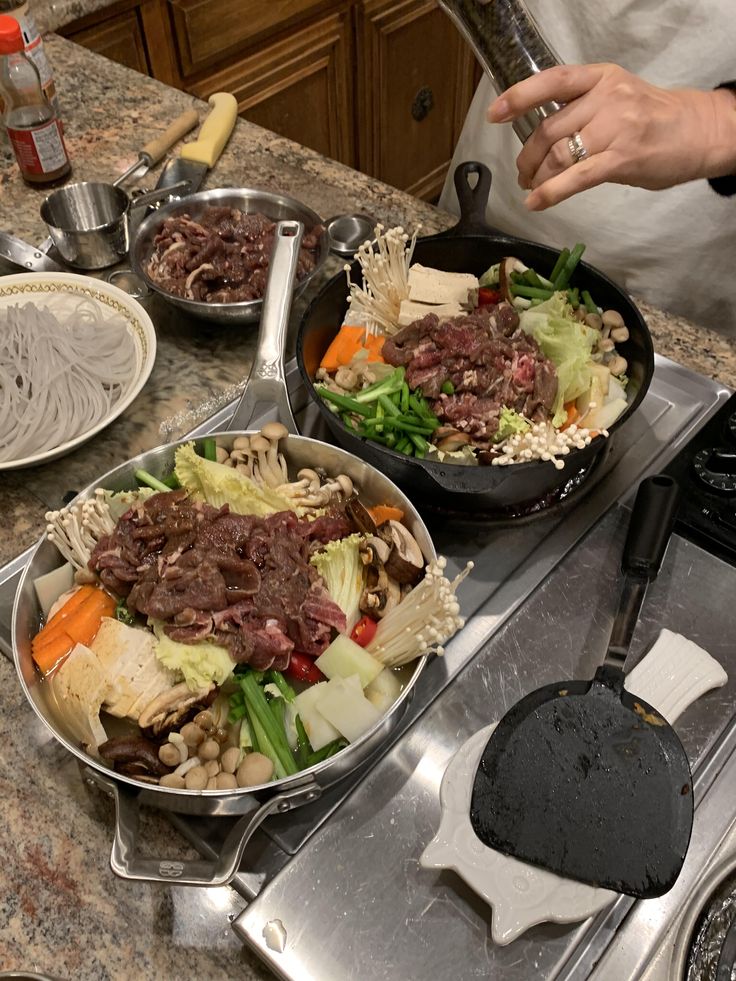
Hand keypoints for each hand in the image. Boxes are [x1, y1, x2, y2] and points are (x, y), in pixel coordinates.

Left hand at [487, 64, 735, 210]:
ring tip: (533, 187)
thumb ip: (582, 109)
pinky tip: (536, 201)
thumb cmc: (653, 119)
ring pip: (558, 155)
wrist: (699, 132)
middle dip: (526, 156)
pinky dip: (550, 192)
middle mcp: (606, 99)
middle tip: (522, 172)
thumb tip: (542, 137)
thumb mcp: (617, 97)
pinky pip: (576, 177)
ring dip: (537, 176)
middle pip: (548, 129)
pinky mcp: (621, 160)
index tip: (495, 113)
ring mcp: (614, 129)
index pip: (553, 81)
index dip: (519, 97)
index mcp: (601, 78)